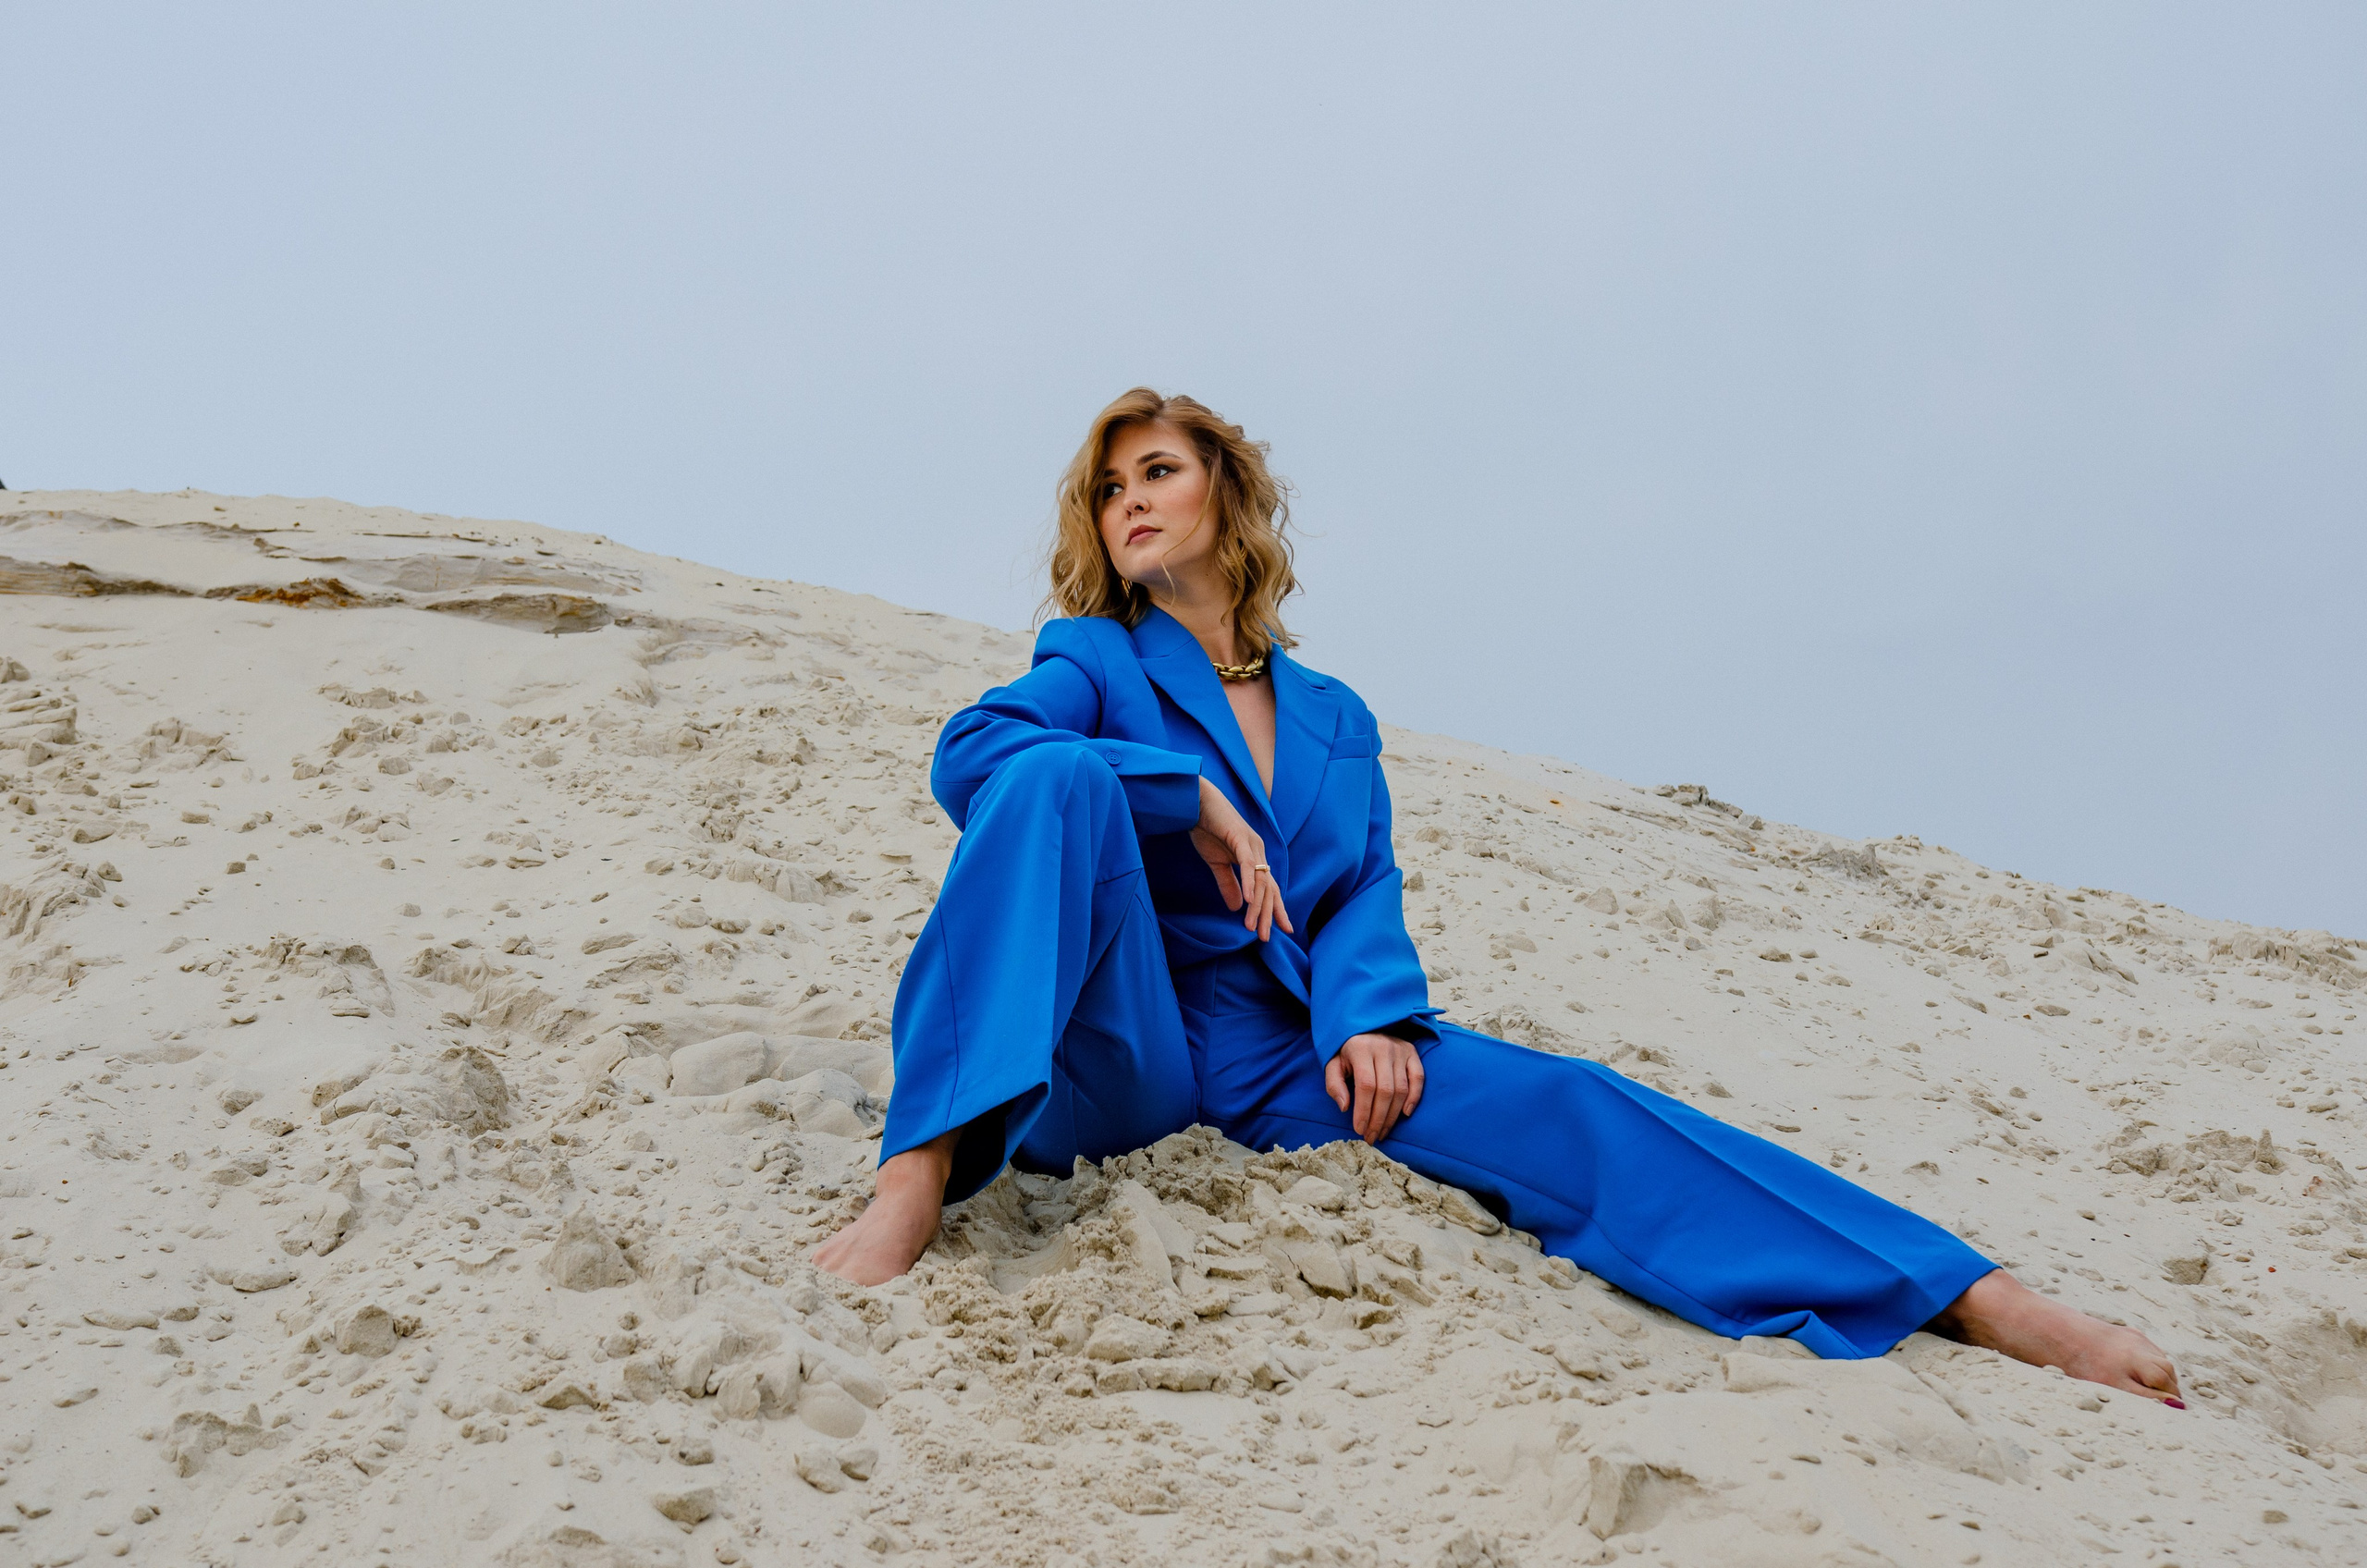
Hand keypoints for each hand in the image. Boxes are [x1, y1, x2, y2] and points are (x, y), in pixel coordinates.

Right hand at [1190, 777, 1292, 941]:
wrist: (1196, 802)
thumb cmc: (1207, 828)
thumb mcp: (1217, 863)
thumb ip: (1228, 884)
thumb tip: (1238, 907)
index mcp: (1254, 857)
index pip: (1269, 887)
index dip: (1275, 908)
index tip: (1280, 929)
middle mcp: (1259, 851)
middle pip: (1269, 888)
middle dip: (1268, 914)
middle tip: (1265, 937)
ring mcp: (1252, 844)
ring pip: (1259, 881)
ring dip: (1256, 906)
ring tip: (1252, 927)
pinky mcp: (1240, 838)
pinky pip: (1247, 865)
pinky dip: (1249, 883)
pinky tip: (1248, 902)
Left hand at [1325, 1031, 1424, 1143]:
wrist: (1365, 1024)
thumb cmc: (1346, 1050)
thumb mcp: (1333, 1063)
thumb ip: (1334, 1084)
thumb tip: (1344, 1107)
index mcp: (1361, 1049)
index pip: (1366, 1086)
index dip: (1363, 1111)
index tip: (1359, 1130)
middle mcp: (1383, 1048)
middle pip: (1385, 1091)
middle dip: (1378, 1119)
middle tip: (1372, 1136)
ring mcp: (1400, 1050)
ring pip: (1401, 1089)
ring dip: (1393, 1115)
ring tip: (1383, 1131)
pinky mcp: (1412, 1052)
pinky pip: (1418, 1078)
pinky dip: (1414, 1097)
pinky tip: (1405, 1114)